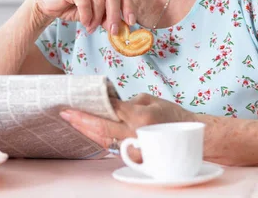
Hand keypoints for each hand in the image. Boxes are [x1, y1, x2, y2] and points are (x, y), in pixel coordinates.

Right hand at [31, 0, 135, 34]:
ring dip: (96, 19)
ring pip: (98, 1)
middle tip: (113, 31)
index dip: (129, 8)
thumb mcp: (94, 14)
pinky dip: (87, 16)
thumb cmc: (74, 7)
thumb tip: (122, 27)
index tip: (131, 23)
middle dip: (115, 15)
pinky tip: (84, 23)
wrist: (49, 4)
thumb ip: (107, 17)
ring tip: (91, 28)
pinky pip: (85, 3)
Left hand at [60, 93, 197, 159]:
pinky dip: (99, 139)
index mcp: (140, 117)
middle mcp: (136, 135)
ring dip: (87, 131)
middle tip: (64, 114)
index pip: (108, 111)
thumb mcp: (150, 100)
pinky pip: (113, 148)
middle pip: (101, 129)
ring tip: (72, 121)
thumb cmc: (171, 114)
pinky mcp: (137, 158)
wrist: (193, 137)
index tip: (71, 105)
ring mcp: (137, 149)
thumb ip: (126, 102)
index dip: (88, 108)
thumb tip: (106, 104)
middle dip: (80, 121)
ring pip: (104, 141)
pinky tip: (88, 132)